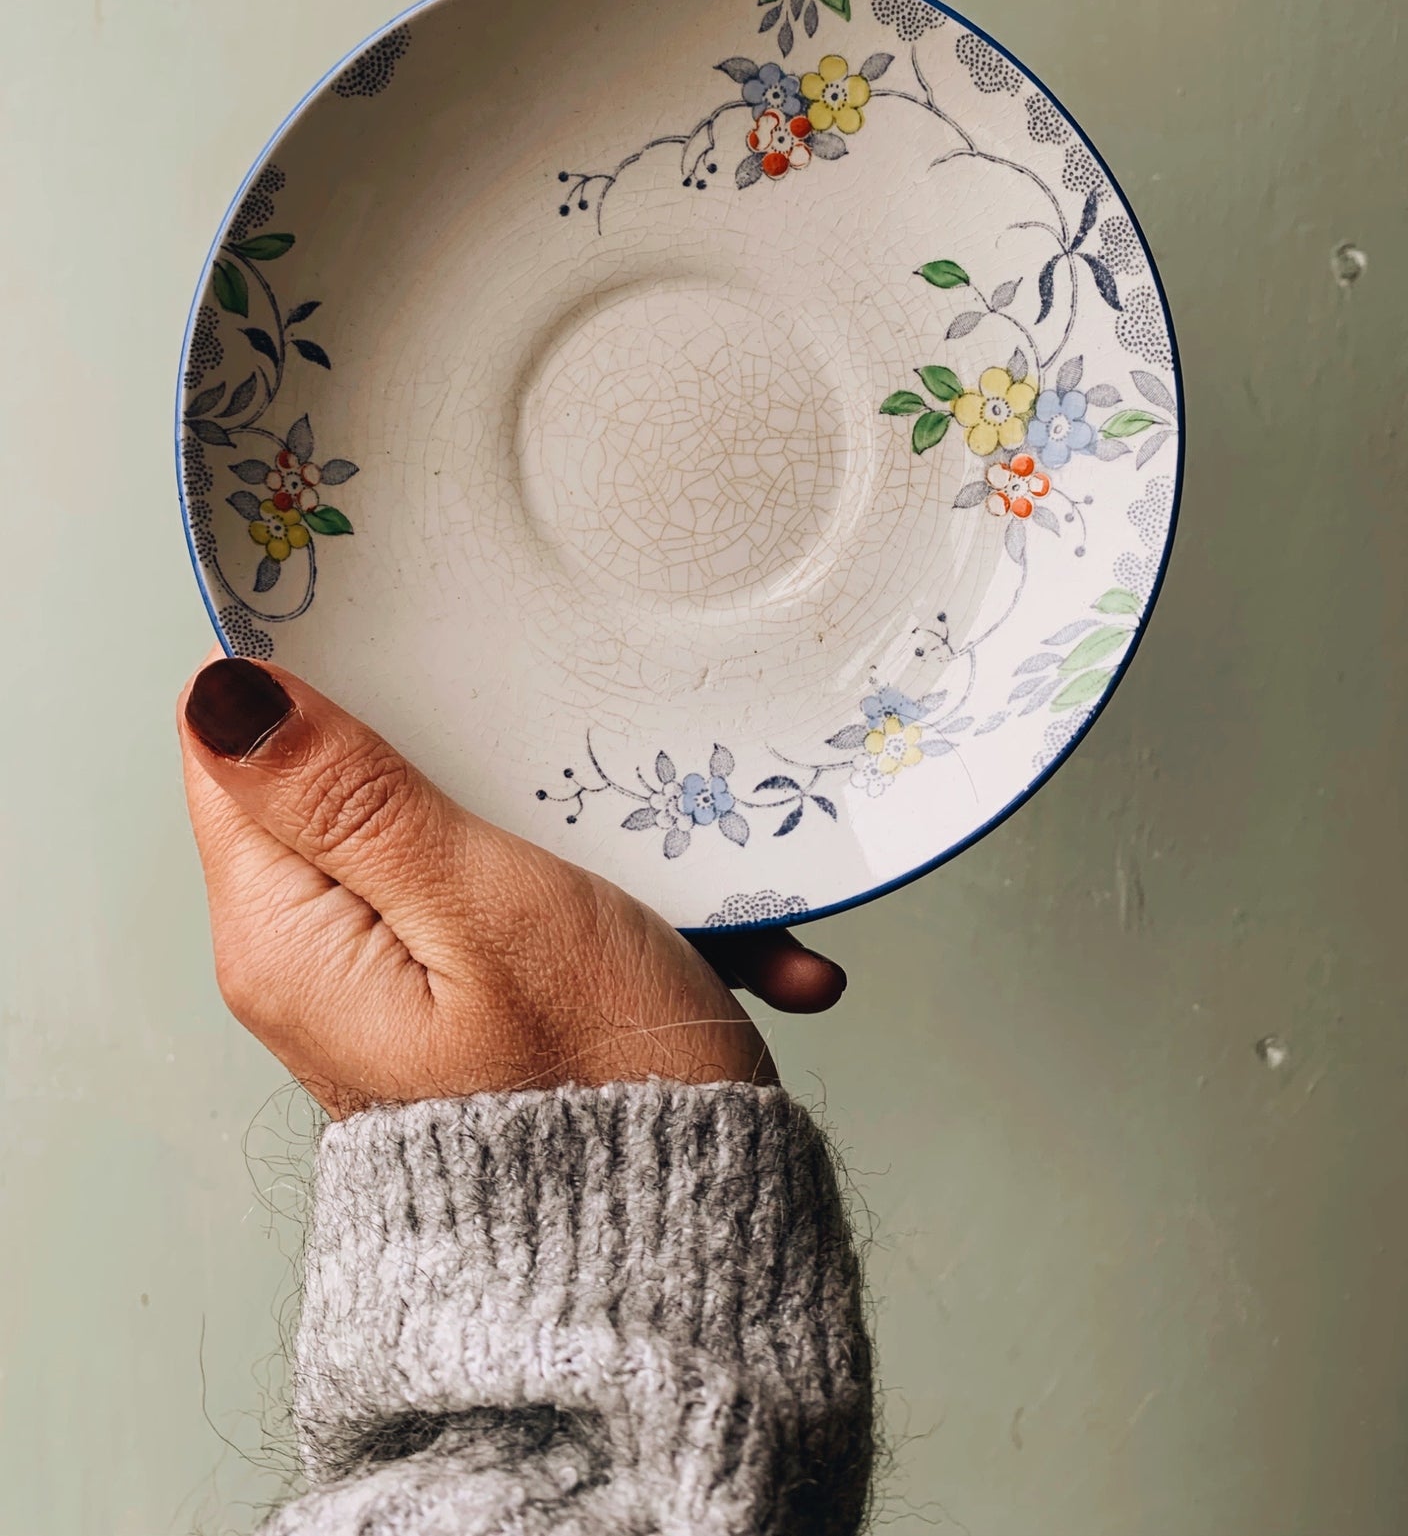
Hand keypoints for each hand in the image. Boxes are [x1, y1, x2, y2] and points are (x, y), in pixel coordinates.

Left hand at [179, 656, 845, 1116]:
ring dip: (575, 838)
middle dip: (468, 753)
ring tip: (673, 876)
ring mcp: (396, 989)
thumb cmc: (593, 1084)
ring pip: (461, 838)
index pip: (233, 752)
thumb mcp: (481, 903)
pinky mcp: (471, 1008)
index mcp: (289, 935)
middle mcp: (318, 964)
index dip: (313, 678)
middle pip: (352, 784)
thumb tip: (223, 692)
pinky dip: (618, 911)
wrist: (685, 1249)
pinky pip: (530, 910)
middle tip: (567, 754)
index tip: (415, 634)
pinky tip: (709, 941)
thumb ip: (352, 795)